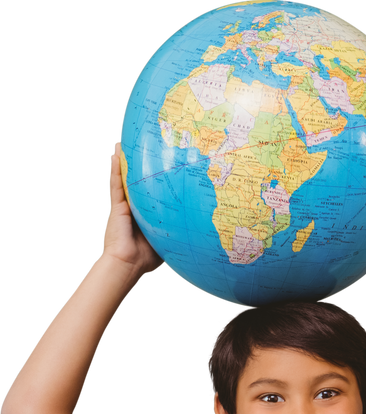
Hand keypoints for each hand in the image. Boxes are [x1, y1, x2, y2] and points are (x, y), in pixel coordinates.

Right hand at [101, 141, 163, 276]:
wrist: (129, 265)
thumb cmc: (147, 258)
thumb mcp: (166, 240)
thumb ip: (175, 231)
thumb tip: (195, 230)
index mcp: (145, 214)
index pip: (152, 192)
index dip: (156, 179)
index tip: (165, 164)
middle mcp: (134, 207)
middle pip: (138, 181)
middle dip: (141, 165)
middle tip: (147, 147)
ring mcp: (124, 205)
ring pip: (126, 178)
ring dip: (126, 160)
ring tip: (128, 142)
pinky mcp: (117, 206)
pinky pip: (116, 183)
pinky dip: (116, 168)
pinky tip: (116, 152)